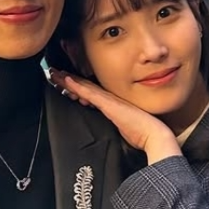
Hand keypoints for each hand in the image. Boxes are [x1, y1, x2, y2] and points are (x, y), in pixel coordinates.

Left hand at [49, 68, 181, 163]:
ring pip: (83, 86)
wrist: (155, 136)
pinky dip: (76, 85)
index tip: (65, 82)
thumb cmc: (143, 134)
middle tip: (54, 73)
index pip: (91, 93)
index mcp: (112, 104)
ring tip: (54, 73)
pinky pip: (88, 92)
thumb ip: (116, 125)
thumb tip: (112, 128)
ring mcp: (108, 100)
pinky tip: (66, 80)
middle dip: (68, 80)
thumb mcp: (125, 129)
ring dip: (67, 80)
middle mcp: (109, 99)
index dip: (77, 87)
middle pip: (84, 86)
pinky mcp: (108, 104)